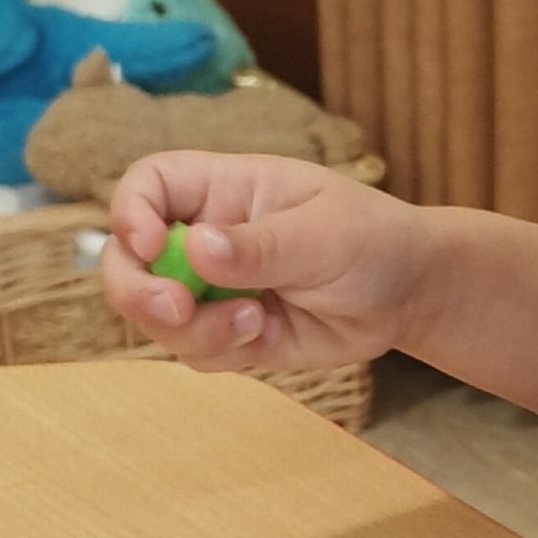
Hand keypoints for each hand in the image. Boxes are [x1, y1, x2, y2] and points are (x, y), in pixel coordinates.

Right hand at [99, 153, 446, 375]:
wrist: (409, 294)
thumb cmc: (373, 240)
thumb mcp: (324, 235)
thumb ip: (259, 246)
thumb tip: (196, 248)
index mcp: (222, 189)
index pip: (147, 185)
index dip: (129, 212)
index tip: (149, 245)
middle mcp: (204, 235)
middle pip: (128, 261)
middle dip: (138, 291)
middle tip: (177, 308)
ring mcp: (212, 288)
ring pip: (157, 317)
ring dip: (193, 329)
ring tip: (256, 323)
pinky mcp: (228, 332)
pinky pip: (192, 351)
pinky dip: (219, 352)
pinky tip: (268, 335)